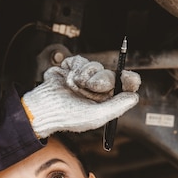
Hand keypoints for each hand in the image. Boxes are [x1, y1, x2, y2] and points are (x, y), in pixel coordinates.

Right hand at [21, 55, 139, 138]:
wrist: (43, 108)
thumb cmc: (68, 117)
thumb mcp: (96, 116)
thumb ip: (117, 107)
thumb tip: (134, 97)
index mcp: (105, 102)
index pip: (123, 88)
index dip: (129, 80)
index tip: (128, 76)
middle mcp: (96, 89)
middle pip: (110, 74)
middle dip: (100, 80)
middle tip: (89, 88)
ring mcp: (84, 78)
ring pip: (94, 65)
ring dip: (84, 76)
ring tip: (73, 87)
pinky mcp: (72, 68)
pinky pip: (79, 60)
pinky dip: (73, 69)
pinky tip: (67, 80)